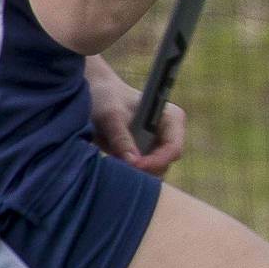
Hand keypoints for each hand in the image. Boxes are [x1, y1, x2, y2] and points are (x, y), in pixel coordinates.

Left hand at [85, 56, 183, 177]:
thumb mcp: (111, 116)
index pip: (173, 148)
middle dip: (145, 169)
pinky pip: (142, 171)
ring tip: (113, 161)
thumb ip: (121, 138)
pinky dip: (130, 172)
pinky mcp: (143, 153)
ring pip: (154, 171)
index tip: (133, 165)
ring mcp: (156, 145)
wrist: (95, 95)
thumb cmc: (106, 99)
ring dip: (136, 172)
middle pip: (165, 163)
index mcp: (172, 119)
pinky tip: (112, 161)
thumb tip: (134, 162)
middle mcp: (168, 134)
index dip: (156, 161)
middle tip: (119, 167)